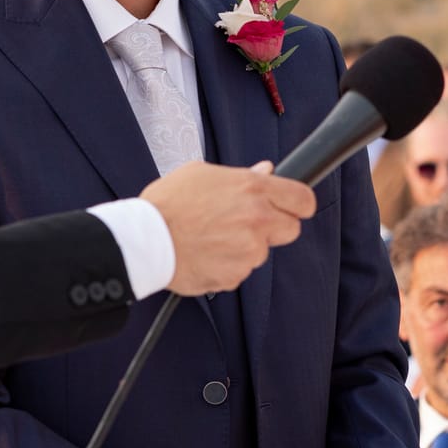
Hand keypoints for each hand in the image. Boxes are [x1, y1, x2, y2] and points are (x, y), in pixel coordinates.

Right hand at [141, 161, 317, 296]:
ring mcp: (248, 251)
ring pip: (261, 252)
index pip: (303, 199)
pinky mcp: (236, 275)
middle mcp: (257, 220)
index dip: (299, 204)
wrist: (144, 239)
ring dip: (245, 247)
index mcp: (253, 189)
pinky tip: (205, 253)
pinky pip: (240, 271)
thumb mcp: (202, 173)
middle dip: (274, 227)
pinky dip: (227, 265)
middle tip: (247, 223)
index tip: (293, 207)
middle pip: (291, 229)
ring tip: (212, 237)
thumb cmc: (168, 203)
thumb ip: (242, 175)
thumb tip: (265, 172)